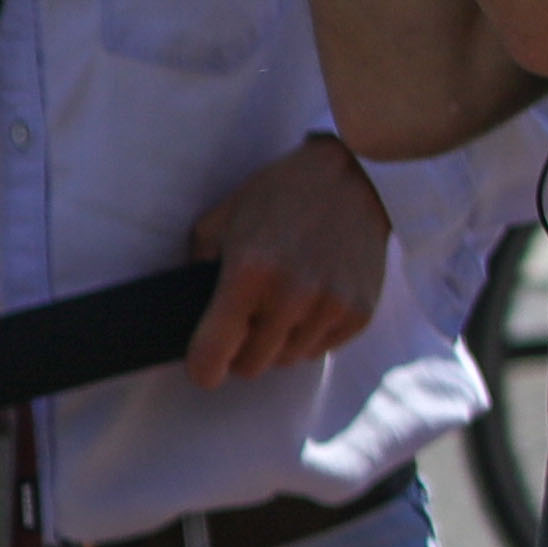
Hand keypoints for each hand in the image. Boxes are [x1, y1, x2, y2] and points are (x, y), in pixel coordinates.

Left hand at [186, 131, 389, 379]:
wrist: (355, 177)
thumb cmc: (279, 195)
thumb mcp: (222, 220)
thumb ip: (197, 266)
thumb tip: (187, 313)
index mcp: (249, 274)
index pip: (214, 354)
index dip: (204, 369)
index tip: (204, 368)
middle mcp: (291, 296)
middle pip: (252, 366)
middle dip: (242, 350)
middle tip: (245, 323)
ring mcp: (330, 307)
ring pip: (288, 360)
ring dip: (278, 343)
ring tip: (280, 305)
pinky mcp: (360, 314)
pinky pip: (322, 350)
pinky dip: (310, 335)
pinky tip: (310, 301)